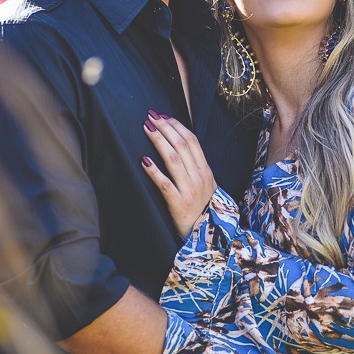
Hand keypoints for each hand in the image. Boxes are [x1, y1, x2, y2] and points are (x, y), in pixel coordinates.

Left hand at [141, 111, 217, 236]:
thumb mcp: (207, 186)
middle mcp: (198, 177)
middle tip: (151, 116)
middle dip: (165, 128)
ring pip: (173, 159)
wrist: (210, 237)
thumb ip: (196, 169)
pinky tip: (143, 160)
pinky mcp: (178, 203)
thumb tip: (180, 149)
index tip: (163, 116)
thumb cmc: (204, 211)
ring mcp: (189, 189)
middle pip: (181, 145)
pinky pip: (164, 184)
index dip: (176, 126)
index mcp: (205, 170)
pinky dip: (154, 170)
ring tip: (147, 128)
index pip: (191, 141)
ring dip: (158, 141)